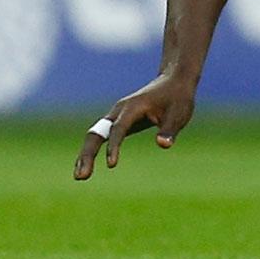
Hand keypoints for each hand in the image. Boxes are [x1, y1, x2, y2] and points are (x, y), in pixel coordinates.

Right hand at [73, 72, 194, 179]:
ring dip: (85, 155)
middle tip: (81, 177)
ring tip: (80, 177)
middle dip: (88, 154)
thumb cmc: (177, 98)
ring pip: (94, 135)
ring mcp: (116, 116)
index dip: (114, 146)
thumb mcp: (179, 113)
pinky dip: (91, 151)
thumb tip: (163, 145)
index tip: (112, 165)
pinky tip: (85, 167)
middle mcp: (119, 110)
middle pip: (97, 132)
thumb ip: (170, 129)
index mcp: (133, 107)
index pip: (119, 128)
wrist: (172, 81)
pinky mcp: (117, 122)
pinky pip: (99, 136)